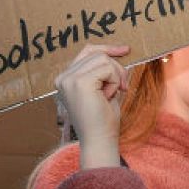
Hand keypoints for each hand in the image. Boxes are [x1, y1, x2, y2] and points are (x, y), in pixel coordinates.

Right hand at [54, 44, 131, 169]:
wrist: (99, 139)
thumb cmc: (103, 118)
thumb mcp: (102, 88)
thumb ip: (102, 70)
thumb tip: (119, 50)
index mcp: (65, 79)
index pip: (87, 51)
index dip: (107, 49)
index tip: (125, 50)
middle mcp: (63, 77)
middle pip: (97, 54)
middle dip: (116, 69)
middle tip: (122, 88)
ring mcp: (69, 79)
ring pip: (104, 59)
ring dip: (115, 77)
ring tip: (110, 95)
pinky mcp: (79, 82)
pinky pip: (108, 68)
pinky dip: (115, 82)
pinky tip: (108, 97)